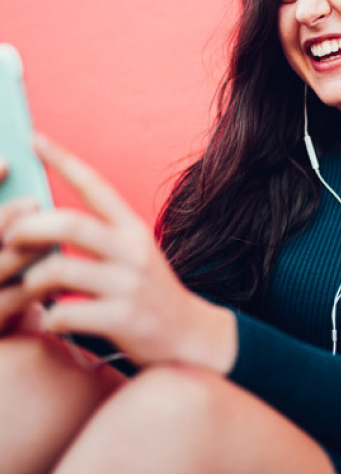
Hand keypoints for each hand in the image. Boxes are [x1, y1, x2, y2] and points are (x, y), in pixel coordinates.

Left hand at [1, 137, 236, 372]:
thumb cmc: (150, 293)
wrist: (190, 335)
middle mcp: (133, 251)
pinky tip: (53, 320)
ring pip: (63, 270)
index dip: (63, 160)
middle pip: (72, 225)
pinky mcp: (125, 319)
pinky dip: (51, 317)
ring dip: (33, 278)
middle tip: (7, 236)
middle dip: (30, 227)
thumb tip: (46, 223)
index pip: (95, 185)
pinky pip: (69, 314)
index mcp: (133, 229)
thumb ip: (101, 238)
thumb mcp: (134, 255)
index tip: (34, 138)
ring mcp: (130, 285)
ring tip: (28, 286)